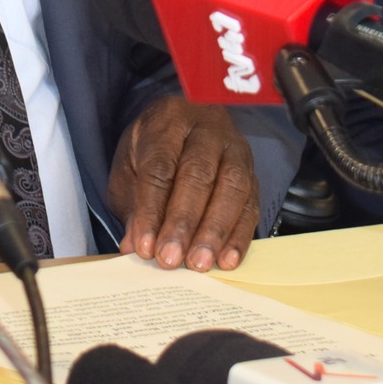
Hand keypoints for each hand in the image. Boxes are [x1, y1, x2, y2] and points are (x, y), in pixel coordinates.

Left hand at [108, 96, 259, 271]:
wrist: (183, 125)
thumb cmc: (152, 149)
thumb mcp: (129, 168)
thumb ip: (132, 204)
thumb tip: (134, 244)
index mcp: (168, 120)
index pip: (160, 166)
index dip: (151, 210)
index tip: (145, 246)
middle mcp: (206, 128)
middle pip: (197, 175)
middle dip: (183, 222)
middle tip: (171, 258)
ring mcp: (234, 148)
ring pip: (231, 187)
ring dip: (215, 231)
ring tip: (199, 263)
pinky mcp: (253, 171)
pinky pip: (251, 203)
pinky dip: (240, 235)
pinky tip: (227, 259)